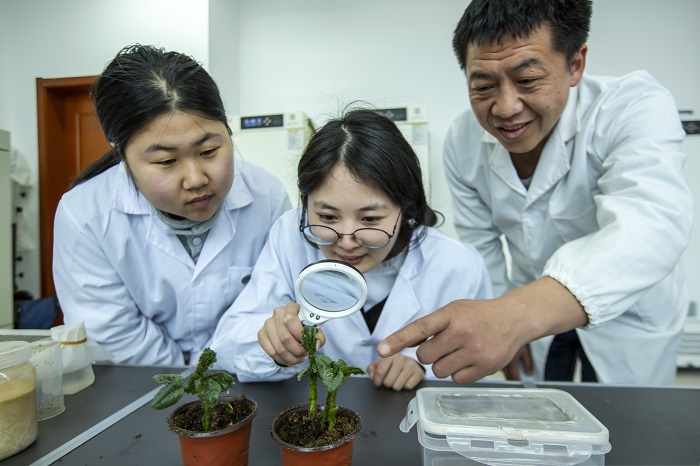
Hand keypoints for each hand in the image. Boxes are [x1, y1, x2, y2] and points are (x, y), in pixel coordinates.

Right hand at [257, 302, 325, 365]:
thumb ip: (318, 336)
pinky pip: (270, 352)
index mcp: (291, 307)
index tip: (306, 342)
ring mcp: (267, 324)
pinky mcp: (261, 334)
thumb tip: (316, 345)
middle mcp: (277, 313)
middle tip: (304, 354)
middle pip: (285, 337)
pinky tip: (289, 360)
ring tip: (298, 359)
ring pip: (278, 348)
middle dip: (297, 351)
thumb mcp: (314, 328)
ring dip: (291, 358)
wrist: (290, 326)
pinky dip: (282, 360)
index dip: (299, 334)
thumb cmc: (303, 326)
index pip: (290, 319)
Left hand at [367, 354, 423, 390]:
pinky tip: (405, 381)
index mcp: (390, 355)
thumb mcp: (381, 364)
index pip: (380, 371)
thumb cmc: (393, 365)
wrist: (411, 364)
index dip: (377, 381)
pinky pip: (407, 387)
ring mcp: (411, 365)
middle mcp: (401, 358)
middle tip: (388, 382)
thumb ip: (372, 369)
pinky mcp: (419, 373)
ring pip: (397, 386)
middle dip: (386, 385)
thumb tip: (372, 377)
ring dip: (395, 387)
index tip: (377, 384)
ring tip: (396, 381)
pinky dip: (405, 387)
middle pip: (388, 382)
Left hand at [377, 278, 586, 383]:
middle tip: (443, 345)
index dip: (398, 340)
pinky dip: (458, 373)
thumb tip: (405, 343)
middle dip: (428, 354)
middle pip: (425, 357)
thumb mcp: (454, 310)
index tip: (381, 350)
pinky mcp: (485, 367)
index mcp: (451, 314)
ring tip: (458, 351)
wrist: (514, 319)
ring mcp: (475, 351)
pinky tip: (469, 360)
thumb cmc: (477, 315)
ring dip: (443, 365)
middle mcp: (462, 332)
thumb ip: (431, 326)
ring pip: (438, 371)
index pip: (419, 328)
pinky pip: (455, 380)